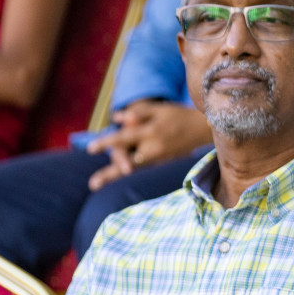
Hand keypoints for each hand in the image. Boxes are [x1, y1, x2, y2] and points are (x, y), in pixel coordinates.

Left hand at [87, 100, 212, 189]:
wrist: (204, 129)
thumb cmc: (179, 115)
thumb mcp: (158, 110)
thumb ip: (138, 114)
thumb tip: (116, 119)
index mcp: (150, 132)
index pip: (123, 139)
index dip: (105, 143)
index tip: (90, 150)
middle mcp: (153, 149)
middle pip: (126, 162)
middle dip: (110, 173)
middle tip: (93, 185)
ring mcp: (160, 159)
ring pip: (133, 168)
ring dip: (115, 175)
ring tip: (96, 184)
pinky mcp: (164, 163)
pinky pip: (144, 167)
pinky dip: (130, 170)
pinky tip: (118, 174)